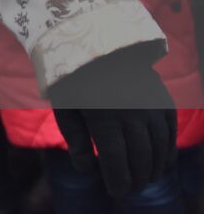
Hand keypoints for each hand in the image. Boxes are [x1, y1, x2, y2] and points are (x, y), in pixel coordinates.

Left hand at [47, 43, 176, 197]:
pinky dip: (167, 151)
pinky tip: (160, 164)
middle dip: (136, 178)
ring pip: (158, 147)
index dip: (118, 180)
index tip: (116, 191)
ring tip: (143, 180)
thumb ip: (76, 140)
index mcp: (102, 113)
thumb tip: (89, 171)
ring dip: (153, 169)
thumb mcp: (65, 106)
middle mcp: (131, 110)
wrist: (97, 42)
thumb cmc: (74, 78)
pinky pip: (169, 132)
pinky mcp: (162, 99)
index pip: (116, 159)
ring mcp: (150, 104)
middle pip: (140, 157)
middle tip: (128, 189)